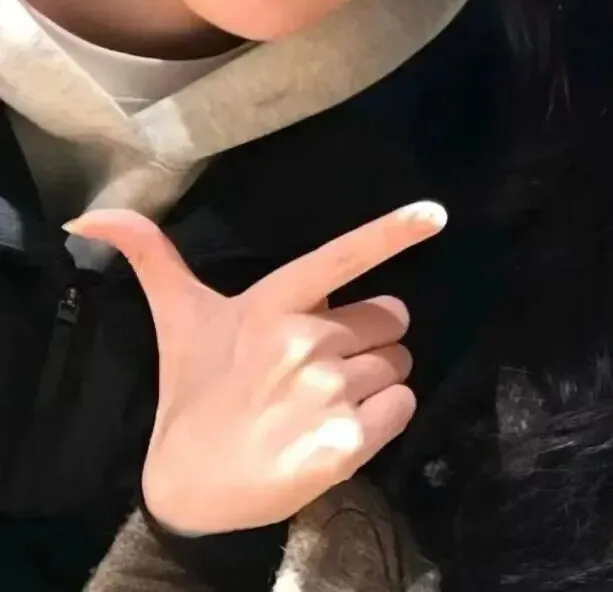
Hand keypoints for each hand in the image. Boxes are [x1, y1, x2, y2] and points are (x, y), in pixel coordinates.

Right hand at [65, 201, 446, 534]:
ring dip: (376, 378)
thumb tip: (86, 215)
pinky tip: (342, 428)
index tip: (435, 212)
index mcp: (274, 304)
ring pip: (400, 363)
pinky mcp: (346, 444)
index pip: (343, 257)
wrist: (189, 490)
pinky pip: (403, 406)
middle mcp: (306, 342)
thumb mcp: (178, 320)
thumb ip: (151, 258)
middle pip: (391, 318)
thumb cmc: (194, 392)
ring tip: (326, 399)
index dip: (392, 232)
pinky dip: (386, 416)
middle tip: (326, 362)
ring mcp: (327, 394)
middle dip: (370, 337)